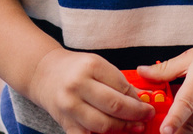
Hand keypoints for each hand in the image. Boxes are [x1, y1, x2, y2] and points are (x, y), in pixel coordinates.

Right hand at [28, 48, 155, 133]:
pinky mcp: (65, 124)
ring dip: (124, 129)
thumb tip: (143, 97)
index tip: (148, 105)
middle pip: (114, 107)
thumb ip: (119, 81)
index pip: (122, 87)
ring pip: (103, 125)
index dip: (139, 100)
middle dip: (136, 115)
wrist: (44, 73)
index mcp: (90, 67)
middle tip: (146, 117)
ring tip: (135, 127)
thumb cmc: (74, 69)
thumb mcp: (97, 65)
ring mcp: (70, 107)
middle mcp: (78, 86)